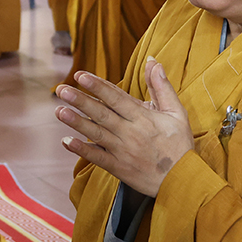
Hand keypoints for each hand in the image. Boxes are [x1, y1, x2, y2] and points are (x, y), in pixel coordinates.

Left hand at [56, 58, 193, 195]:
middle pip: (102, 114)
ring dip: (77, 122)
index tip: (81, 75)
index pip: (116, 98)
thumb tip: (152, 61)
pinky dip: (82, 150)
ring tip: (59, 111)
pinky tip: (66, 141)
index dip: (98, 86)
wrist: (183, 180)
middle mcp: (130, 133)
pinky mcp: (118, 167)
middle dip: (81, 101)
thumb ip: (162, 86)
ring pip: (97, 133)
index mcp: (143, 118)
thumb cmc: (179, 144)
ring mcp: (123, 151)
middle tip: (61, 90)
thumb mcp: (176, 112)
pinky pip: (97, 158)